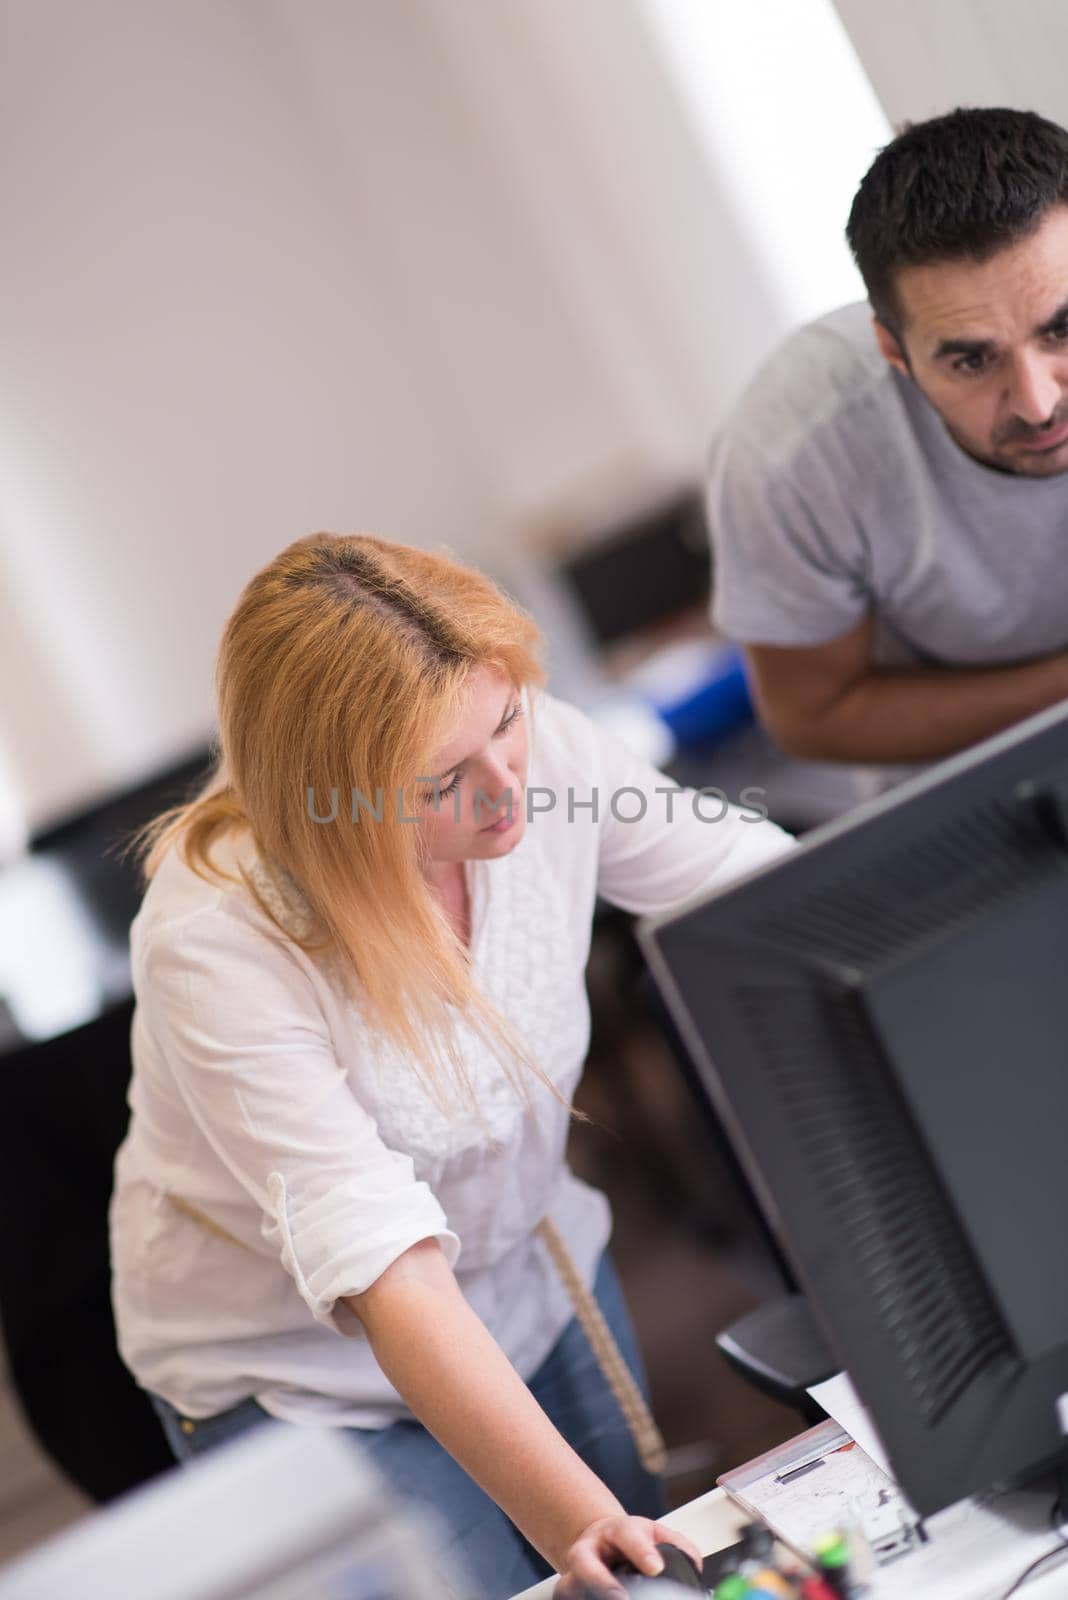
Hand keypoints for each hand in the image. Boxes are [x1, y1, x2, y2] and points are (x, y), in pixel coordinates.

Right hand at [553, 1516, 703, 1597]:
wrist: (599, 1540)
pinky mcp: (568, 1590)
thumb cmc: (630, 1539)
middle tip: (621, 1597)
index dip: (642, 1552)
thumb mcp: (653, 1533)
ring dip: (583, 1594)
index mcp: (616, 1531)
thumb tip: (696, 1567)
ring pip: (566, 1586)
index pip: (628, 1536)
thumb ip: (677, 1546)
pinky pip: (566, 1597)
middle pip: (583, 1561)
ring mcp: (573, 1572)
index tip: (656, 1568)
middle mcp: (588, 1549)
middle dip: (600, 1582)